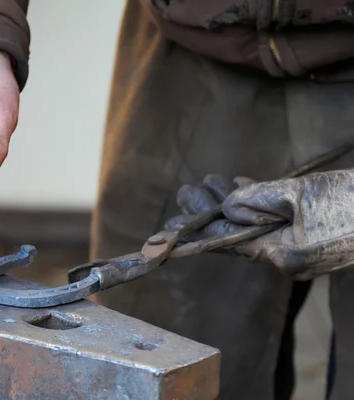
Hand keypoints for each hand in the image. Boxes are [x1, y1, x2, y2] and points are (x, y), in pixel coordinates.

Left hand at [166, 171, 353, 279]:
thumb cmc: (353, 204)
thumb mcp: (303, 195)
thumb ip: (260, 198)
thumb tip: (229, 204)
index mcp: (279, 254)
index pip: (225, 243)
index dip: (195, 232)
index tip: (166, 229)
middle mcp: (283, 255)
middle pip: (234, 233)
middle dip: (207, 212)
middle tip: (185, 192)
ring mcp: (296, 245)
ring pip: (252, 223)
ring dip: (229, 202)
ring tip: (206, 182)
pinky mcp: (308, 232)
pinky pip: (273, 218)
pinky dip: (255, 201)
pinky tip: (238, 184)